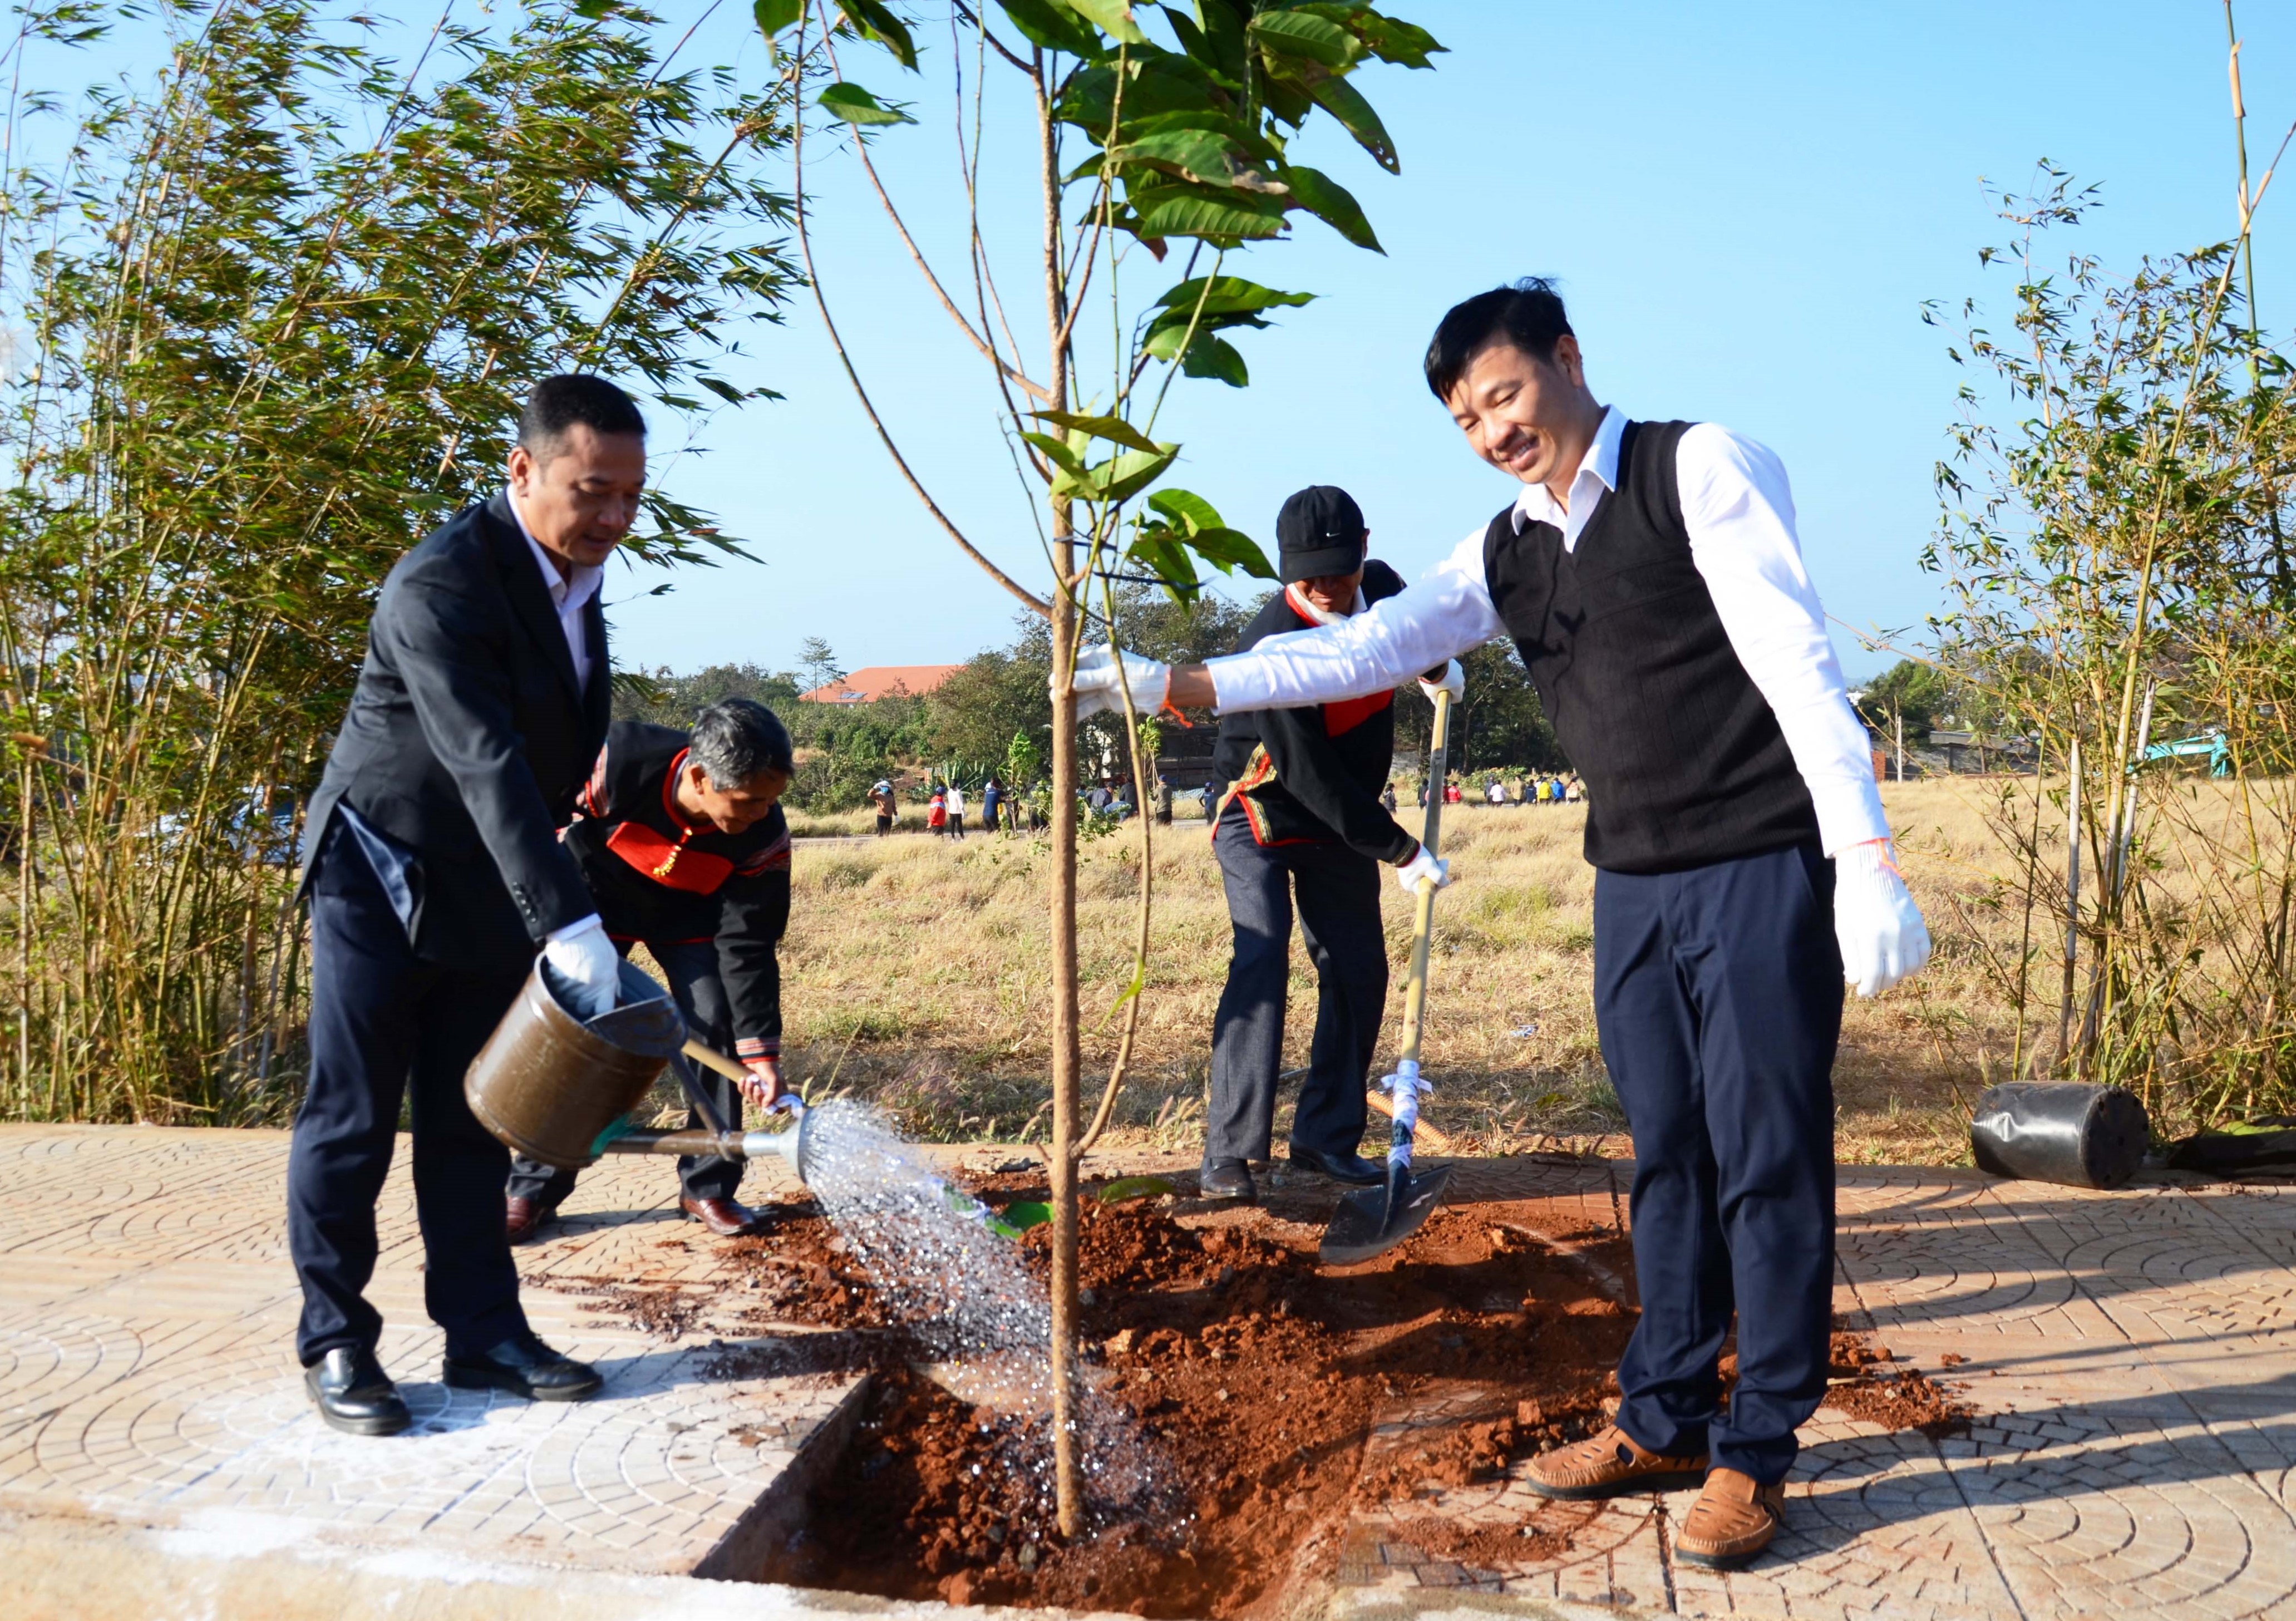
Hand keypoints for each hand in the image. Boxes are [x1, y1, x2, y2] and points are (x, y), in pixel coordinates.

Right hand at [541, 914, 618, 1017]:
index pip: (602, 1012)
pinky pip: (557, 994)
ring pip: (568, 1004)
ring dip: (571, 998)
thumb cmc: (596, 944)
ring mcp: (567, 988)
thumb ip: (612, 984)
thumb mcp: (612, 963)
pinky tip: (566, 977)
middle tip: (585, 995)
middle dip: (585, 1007)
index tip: (600, 1018)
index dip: (601, 1018)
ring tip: (575, 982)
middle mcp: (584, 990)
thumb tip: (615, 1001)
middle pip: (583, 1012)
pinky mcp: (554, 983)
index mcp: (603, 985)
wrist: (573, 929)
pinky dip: (560, 989)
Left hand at [737, 1056, 783, 1112]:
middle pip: (761, 1105)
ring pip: (751, 1099)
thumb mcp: (774, 1081)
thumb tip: (765, 1106)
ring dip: (749, 1090)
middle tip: (757, 1087)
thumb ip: (773, 1095)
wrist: (758, 1057)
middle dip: (757, 1097)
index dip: (772, 1108)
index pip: (777, 1107)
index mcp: (778, 1093)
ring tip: (750, 1080)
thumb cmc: (769, 1068)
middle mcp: (768, 1093)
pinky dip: (742, 1087)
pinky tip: (743, 1079)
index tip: (767, 1104)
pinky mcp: (748, 1086)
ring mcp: (758, 1090)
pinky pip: (743, 1092)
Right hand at [1064, 644, 1170, 720]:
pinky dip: (1080, 712)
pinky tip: (1070, 718)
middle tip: (1054, 698)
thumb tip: (1069, 683)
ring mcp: (1100, 685)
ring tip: (1059, 710)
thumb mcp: (1113, 676)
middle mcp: (1097, 669)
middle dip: (1065, 689)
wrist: (1158, 692)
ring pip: (1081, 695)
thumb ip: (1091, 679)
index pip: (1077, 663)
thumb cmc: (1138, 676)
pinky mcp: (1104, 700)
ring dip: (1071, 702)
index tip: (1053, 681)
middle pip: (1076, 680)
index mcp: (1099, 656)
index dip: (1064, 672)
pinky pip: (1089, 705)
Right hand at [1394, 842, 1450, 894]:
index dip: (1438, 883)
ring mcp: (1407, 876)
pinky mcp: (1407, 869)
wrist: (1401, 844)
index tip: (1442, 873)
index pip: (1430, 890)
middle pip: (1428, 882)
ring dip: (1432, 868)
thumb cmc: (1416, 857)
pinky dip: (1426, 865)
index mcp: (1412, 887)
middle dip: (1436, 873)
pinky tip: (1427, 858)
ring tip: (1433, 858)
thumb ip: (1439, 877)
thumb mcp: (1430, 867)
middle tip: (1441, 861)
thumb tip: (1446, 883)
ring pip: (1425, 875)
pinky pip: (1420, 870)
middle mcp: (1408, 884)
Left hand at [1418, 658, 1463, 702]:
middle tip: (1440, 688)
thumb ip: (1435, 699)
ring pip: (1455, 677)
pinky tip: (1438, 670)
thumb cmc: (1431, 679)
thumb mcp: (1431, 692)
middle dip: (1451, 689)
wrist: (1430, 661)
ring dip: (1449, 679)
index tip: (1443, 699)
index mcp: (1458, 687)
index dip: (1451, 700)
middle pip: (1458, 687)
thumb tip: (1437, 703)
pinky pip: (1452, 669)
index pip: (1458, 698)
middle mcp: (1461, 678)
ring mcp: (1458, 668)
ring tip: (1438, 677)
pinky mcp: (1454, 661)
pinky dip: (1447, 671)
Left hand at [1834, 840, 1930, 997]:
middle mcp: (1894, 935)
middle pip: (1892, 975)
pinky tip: (1905, 968)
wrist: (1870, 872)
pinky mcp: (1919, 924)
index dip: (1868, 989)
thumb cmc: (1851, 900)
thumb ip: (1850, 956)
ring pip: (1909, 967)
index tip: (1863, 993)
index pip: (1873, 975)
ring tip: (1886, 976)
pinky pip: (1924, 953)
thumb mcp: (1844, 928)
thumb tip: (1856, 981)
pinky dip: (1916, 965)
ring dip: (1897, 977)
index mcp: (1871, 936)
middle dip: (1881, 985)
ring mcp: (1910, 930)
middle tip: (1872, 986)